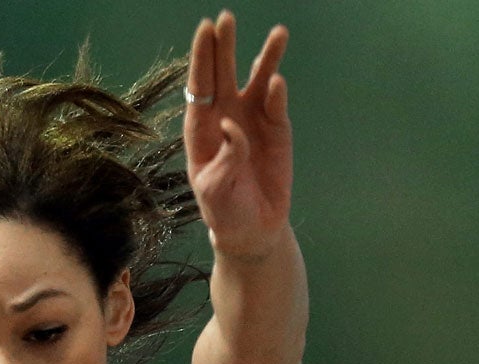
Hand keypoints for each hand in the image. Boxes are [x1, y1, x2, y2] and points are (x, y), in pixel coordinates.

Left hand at [184, 13, 291, 258]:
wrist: (252, 228)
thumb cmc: (224, 209)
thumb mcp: (214, 190)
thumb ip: (224, 157)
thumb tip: (231, 124)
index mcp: (201, 128)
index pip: (200, 86)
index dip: (202, 57)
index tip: (205, 30)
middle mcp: (226, 115)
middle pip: (224, 73)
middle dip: (225, 46)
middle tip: (226, 18)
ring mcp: (252, 119)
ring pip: (258, 80)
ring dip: (266, 57)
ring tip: (279, 33)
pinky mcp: (277, 129)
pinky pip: (276, 105)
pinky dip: (277, 93)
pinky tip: (277, 81)